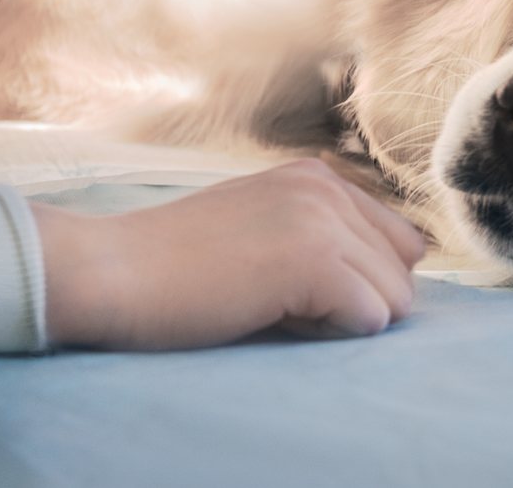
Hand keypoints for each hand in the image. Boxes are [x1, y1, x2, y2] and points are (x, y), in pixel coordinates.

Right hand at [34, 159, 427, 349]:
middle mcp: (326, 186)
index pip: (398, 240)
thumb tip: (390, 279)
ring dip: (342, 320)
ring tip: (273, 307)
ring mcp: (322, 220)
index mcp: (314, 176)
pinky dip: (330, 335)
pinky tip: (272, 316)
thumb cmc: (170, 266)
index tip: (290, 284)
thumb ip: (317, 234)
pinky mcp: (315, 260)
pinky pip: (372, 320)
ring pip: (396, 300)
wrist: (108, 270)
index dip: (357, 279)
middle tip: (280, 301)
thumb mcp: (256, 227)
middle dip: (358, 300)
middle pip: (404, 271)